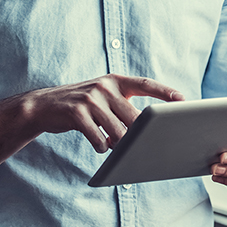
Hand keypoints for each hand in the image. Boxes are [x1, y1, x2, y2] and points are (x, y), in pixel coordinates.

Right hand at [28, 74, 183, 152]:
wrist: (45, 105)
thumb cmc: (81, 105)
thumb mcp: (102, 97)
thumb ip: (122, 107)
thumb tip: (145, 129)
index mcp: (114, 80)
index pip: (145, 84)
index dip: (164, 91)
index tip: (182, 99)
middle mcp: (104, 86)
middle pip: (134, 116)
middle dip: (140, 134)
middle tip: (144, 144)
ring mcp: (90, 98)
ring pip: (118, 131)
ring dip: (118, 144)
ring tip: (113, 144)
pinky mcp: (76, 112)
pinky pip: (98, 138)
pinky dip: (101, 146)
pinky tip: (98, 144)